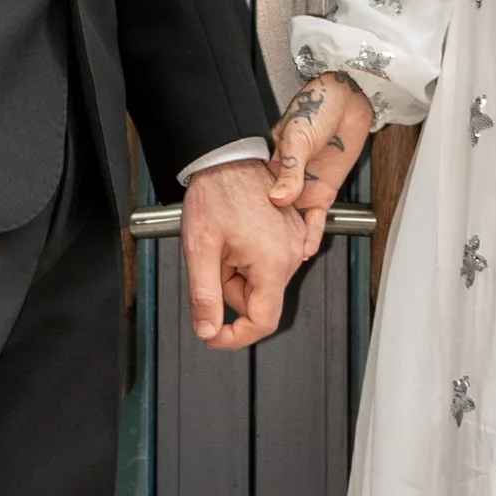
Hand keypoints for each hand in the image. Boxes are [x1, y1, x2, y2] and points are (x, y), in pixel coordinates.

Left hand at [180, 158, 303, 349]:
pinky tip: (238, 237)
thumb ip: (204, 295)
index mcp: (271, 262)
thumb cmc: (215, 193)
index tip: (213, 335)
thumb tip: (207, 329)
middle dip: (230, 288)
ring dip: (238, 272)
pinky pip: (270, 263)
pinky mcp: (293, 233)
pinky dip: (249, 259)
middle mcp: (291, 254)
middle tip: (214, 260)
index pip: (263, 322)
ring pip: (262, 282)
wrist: (227, 158)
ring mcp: (295, 242)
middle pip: (259, 300)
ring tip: (225, 243)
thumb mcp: (200, 249)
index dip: (235, 337)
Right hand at [265, 77, 377, 248]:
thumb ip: (290, 169)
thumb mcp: (297, 136)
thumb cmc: (317, 106)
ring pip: (292, 222)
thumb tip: (280, 197)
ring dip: (287, 241)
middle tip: (256, 258)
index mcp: (270, 165)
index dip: (248, 218)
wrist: (346, 100)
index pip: (255, 198)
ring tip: (278, 262)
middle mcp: (285, 181)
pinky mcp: (323, 191)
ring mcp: (304, 188)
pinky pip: (316, 220)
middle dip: (266, 236)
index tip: (238, 236)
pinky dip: (311, 236)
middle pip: (272, 215)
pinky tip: (304, 251)